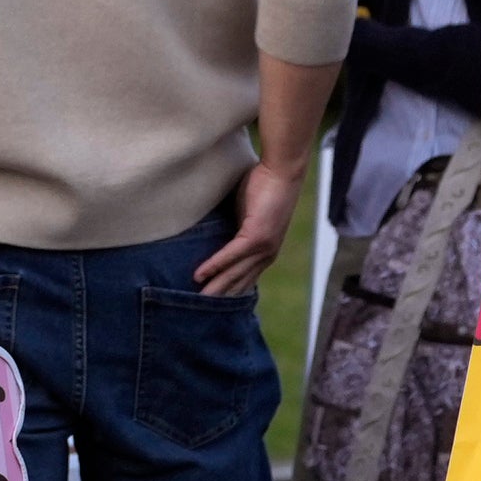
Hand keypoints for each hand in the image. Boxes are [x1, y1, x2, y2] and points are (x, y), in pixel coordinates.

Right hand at [193, 154, 297, 295]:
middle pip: (240, 279)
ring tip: (198, 298)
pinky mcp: (255, 237)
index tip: (216, 298)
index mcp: (267, 248)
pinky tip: (199, 275)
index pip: (247, 274)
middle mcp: (267, 252)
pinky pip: (230, 256)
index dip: (231, 287)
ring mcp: (263, 246)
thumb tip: (216, 229)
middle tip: (203, 308)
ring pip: (235, 272)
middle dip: (222, 294)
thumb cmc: (265, 185)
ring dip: (216, 286)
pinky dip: (214, 266)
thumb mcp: (247, 211)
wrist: (281, 172)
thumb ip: (236, 225)